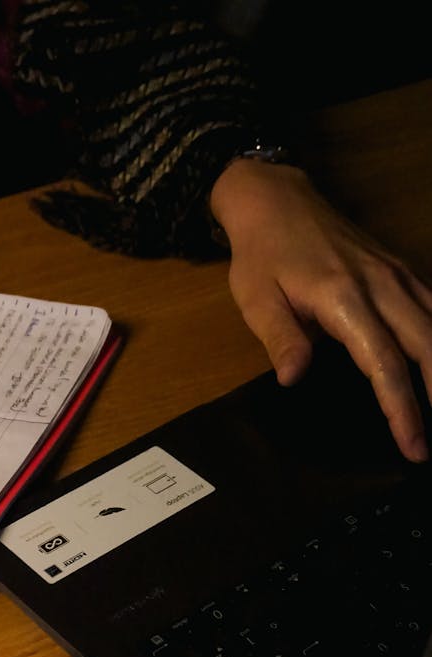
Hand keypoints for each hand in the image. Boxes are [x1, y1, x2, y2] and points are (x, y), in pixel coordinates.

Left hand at [209, 160, 431, 461]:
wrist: (274, 199)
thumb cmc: (262, 254)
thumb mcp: (256, 299)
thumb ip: (281, 339)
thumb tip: (294, 378)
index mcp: (344, 297)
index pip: (383, 363)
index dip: (401, 408)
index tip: (412, 443)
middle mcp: (381, 285)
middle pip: (426, 346)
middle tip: (428, 443)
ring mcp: (396, 274)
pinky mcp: (399, 269)